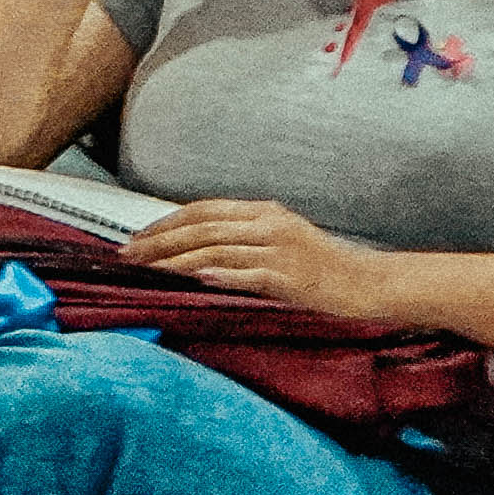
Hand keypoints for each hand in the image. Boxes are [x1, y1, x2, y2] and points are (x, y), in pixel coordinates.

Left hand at [121, 195, 394, 316]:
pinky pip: (249, 274)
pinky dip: (222, 276)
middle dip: (160, 242)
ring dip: (176, 262)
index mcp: (264, 212)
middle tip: (128, 256)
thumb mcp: (277, 238)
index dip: (165, 223)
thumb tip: (189, 246)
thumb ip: (237, 236)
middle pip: (202, 230)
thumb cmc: (319, 265)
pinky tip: (197, 278)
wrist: (365, 283)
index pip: (203, 211)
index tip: (138, 237)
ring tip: (147, 271)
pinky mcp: (291, 277)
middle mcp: (270, 225)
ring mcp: (280, 251)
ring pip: (217, 251)